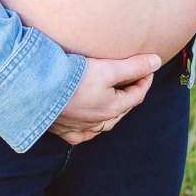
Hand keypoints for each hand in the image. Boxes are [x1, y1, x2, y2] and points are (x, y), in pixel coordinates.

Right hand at [47, 52, 161, 143]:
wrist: (37, 91)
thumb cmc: (73, 78)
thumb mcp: (107, 68)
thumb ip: (133, 66)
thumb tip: (158, 61)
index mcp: (112, 109)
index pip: (137, 94)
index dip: (145, 78)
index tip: (148, 66)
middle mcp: (98, 123)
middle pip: (121, 109)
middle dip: (129, 93)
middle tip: (132, 77)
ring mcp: (79, 129)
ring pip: (102, 123)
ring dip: (111, 110)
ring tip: (112, 96)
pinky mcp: (62, 130)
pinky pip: (81, 134)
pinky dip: (88, 128)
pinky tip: (87, 123)